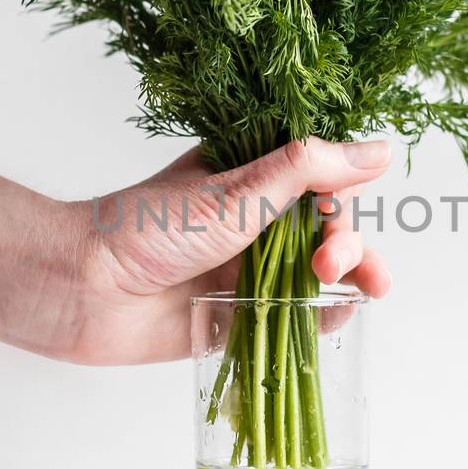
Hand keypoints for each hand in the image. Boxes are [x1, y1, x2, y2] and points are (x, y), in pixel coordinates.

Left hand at [35, 138, 392, 364]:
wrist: (87, 290)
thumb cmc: (150, 227)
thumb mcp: (238, 190)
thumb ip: (309, 169)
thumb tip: (380, 150)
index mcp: (255, 174)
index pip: (326, 177)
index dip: (346, 194)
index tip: (341, 211)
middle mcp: (259, 219)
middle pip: (332, 227)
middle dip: (349, 243)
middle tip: (328, 262)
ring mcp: (253, 269)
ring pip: (324, 272)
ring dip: (352, 276)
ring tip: (360, 287)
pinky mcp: (244, 316)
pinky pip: (301, 318)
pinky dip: (328, 317)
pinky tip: (341, 314)